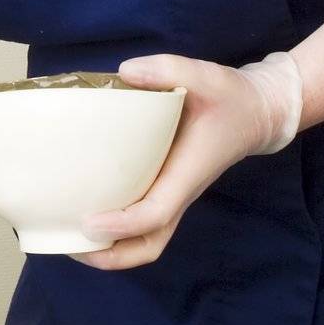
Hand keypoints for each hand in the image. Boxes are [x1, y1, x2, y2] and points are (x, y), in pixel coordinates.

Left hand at [71, 50, 302, 270]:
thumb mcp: (206, 75)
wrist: (256, 113)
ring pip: (145, 239)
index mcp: (186, 173)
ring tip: (67, 236)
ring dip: (109, 248)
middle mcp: (178, 192)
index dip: (121, 224)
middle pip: (148, 245)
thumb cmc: (230, 98)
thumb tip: (126, 73)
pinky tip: (83, 207)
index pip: (155, 213)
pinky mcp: (165, 187)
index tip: (87, 222)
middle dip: (110, 255)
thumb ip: (169, 70)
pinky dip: (115, 227)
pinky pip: (141, 221)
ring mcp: (172, 194)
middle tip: (69, 243)